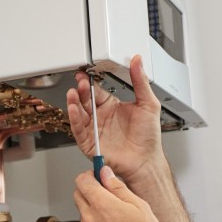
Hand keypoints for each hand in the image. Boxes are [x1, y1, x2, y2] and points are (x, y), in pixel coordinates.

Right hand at [66, 55, 163, 182]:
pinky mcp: (89, 143)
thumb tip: (137, 61)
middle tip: (80, 82)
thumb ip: (141, 81)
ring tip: (73, 93)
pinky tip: (73, 109)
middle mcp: (101, 117)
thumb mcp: (148, 104)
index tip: (85, 73)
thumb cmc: (148, 138)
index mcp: (112, 106)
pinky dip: (75, 119)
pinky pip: (79, 129)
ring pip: (79, 113)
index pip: (97, 91)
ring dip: (74, 103)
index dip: (90, 82)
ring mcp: (94, 130)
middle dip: (81, 91)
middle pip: (85, 100)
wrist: (146, 160)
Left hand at [73, 166, 167, 221]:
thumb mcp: (138, 205)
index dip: (89, 175)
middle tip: (106, 193)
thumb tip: (106, 174)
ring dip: (93, 211)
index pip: (82, 181)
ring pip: (84, 215)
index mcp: (102, 205)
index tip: (97, 175)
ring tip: (116, 218)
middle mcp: (90, 220)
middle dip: (89, 190)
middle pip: (78, 196)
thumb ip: (117, 187)